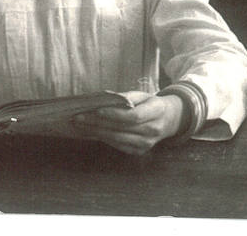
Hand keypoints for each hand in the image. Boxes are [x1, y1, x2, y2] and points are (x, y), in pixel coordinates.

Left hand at [70, 91, 185, 154]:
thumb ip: (126, 97)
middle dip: (97, 123)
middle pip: (121, 129)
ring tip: (80, 125)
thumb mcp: (143, 95)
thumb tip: (104, 100)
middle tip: (78, 117)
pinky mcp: (139, 151)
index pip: (133, 116)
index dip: (113, 114)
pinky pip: (118, 145)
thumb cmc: (150, 104)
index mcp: (157, 111)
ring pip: (117, 139)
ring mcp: (147, 144)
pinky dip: (103, 138)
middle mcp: (153, 130)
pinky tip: (91, 132)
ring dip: (96, 132)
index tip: (95, 110)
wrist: (168, 120)